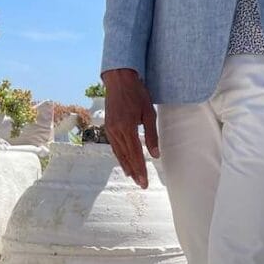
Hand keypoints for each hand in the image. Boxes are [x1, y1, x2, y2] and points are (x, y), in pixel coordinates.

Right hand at [103, 68, 159, 188]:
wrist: (119, 80)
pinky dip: (120, 156)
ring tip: (133, 177)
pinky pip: (115, 146)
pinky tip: (124, 162)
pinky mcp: (108, 127)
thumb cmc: (137, 94)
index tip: (144, 181)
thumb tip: (155, 154)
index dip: (141, 169)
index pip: (136, 154)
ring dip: (126, 166)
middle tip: (141, 184)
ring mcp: (110, 129)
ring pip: (119, 153)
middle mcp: (116, 131)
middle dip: (135, 172)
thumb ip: (152, 135)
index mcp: (127, 128)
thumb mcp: (149, 113)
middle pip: (126, 157)